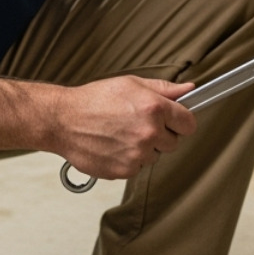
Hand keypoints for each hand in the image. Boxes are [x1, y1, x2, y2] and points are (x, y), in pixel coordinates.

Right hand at [54, 76, 197, 180]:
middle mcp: (149, 132)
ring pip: (155, 155)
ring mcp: (137, 154)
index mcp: (154, 108)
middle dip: (161, 134)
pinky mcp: (125, 170)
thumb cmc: (94, 99)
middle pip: (174, 142)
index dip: (181, 121)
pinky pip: (138, 167)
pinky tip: (114, 145)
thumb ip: (165, 89)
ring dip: (145, 148)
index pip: (189, 124)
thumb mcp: (131, 84)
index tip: (174, 121)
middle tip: (139, 124)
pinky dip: (129, 159)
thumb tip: (189, 89)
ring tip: (122, 133)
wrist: (63, 120)